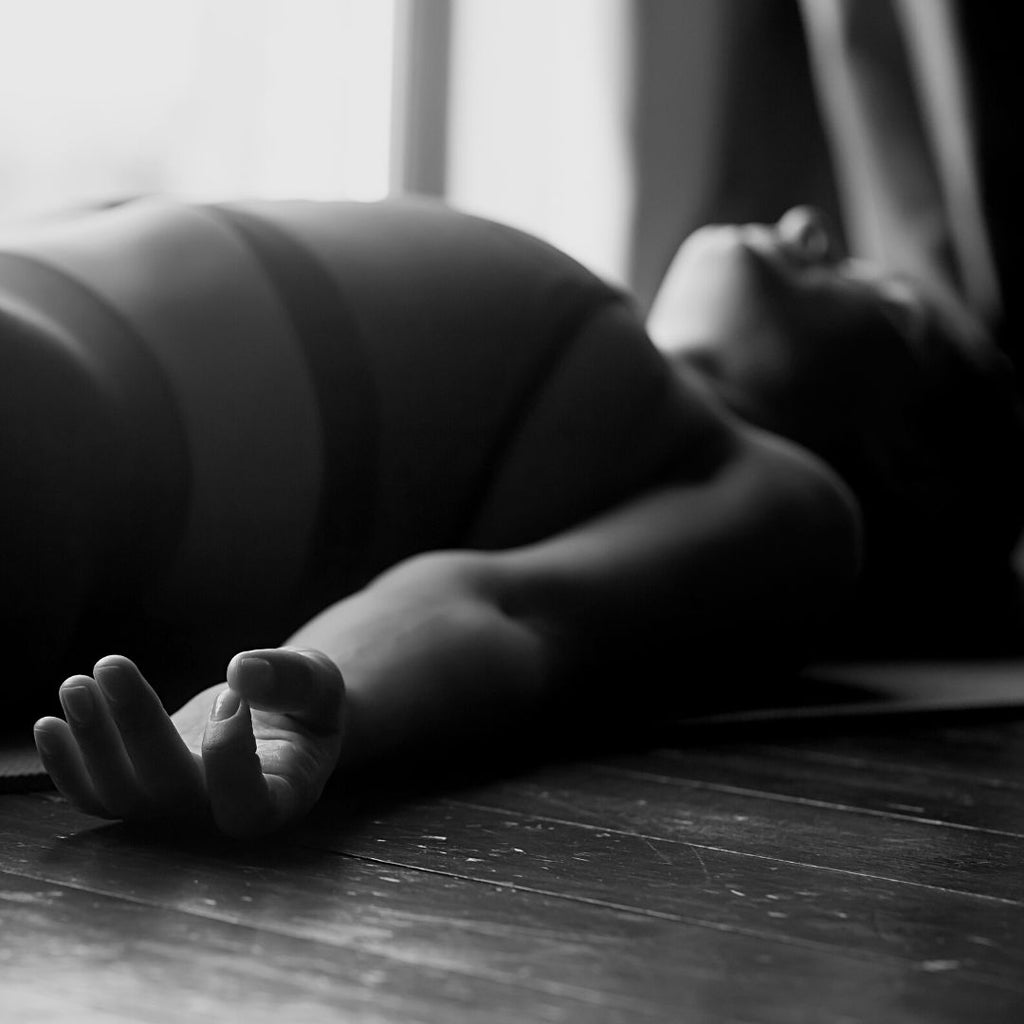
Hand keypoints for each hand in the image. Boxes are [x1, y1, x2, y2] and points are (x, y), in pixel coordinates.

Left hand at [33, 649, 345, 837]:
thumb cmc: (307, 706)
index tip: (231, 696)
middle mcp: (219, 816)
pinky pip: (95, 795)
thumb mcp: (322, 684)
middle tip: (111, 663)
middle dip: (135, 727)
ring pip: (121, 796)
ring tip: (78, 683)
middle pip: (169, 792)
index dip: (229, 760)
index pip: (247, 806)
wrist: (279, 721)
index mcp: (280, 797)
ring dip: (90, 742)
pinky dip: (65, 765)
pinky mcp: (140, 793)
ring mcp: (174, 810)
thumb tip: (241, 671)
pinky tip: (51, 721)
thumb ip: (295, 679)